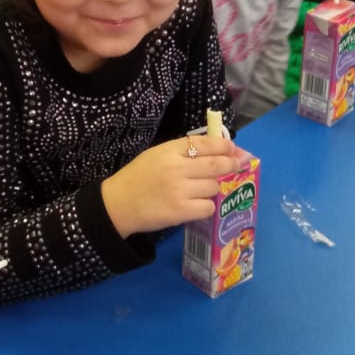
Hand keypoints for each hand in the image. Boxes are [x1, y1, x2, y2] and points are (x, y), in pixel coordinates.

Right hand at [102, 135, 251, 239]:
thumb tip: (216, 150)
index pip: (205, 143)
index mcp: (170, 150)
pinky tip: (196, 205)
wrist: (117, 204)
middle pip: (216, 164)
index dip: (224, 146)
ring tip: (199, 190)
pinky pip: (208, 207)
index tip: (234, 149)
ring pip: (213, 186)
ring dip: (211, 188)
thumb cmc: (137, 177)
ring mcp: (180, 190)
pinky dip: (206, 206)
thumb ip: (182, 151)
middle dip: (231, 164)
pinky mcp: (180, 211)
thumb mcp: (156, 155)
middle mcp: (177, 168)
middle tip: (237, 165)